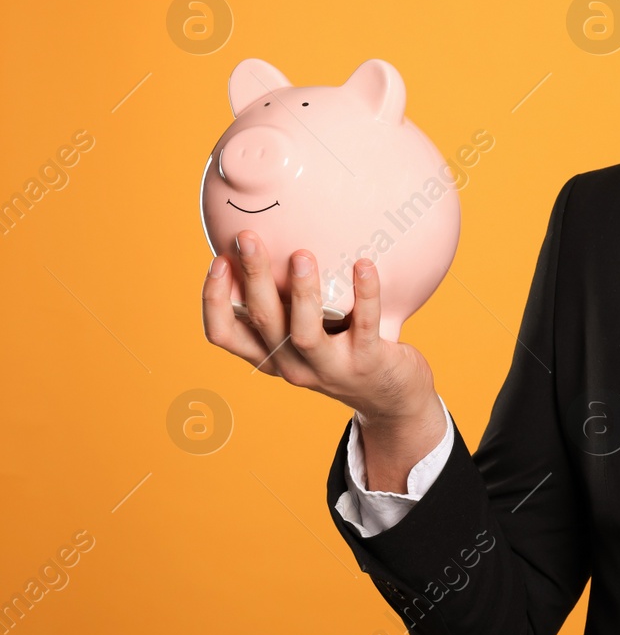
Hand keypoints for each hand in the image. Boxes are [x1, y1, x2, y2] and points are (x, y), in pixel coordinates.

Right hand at [201, 230, 436, 424]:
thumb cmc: (343, 352)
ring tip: (302, 254)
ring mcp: (330, 368)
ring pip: (304, 332)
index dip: (214, 299)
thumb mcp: (305, 335)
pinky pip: (365, 324)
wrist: (391, 397)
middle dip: (252, 276)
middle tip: (249, 237)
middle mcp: (293, 366)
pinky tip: (364, 264)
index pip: (223, 335)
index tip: (220, 259)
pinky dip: (365, 293)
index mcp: (271, 357)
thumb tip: (271, 244)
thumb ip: (286, 306)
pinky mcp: (368, 362)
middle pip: (262, 321)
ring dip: (302, 291)